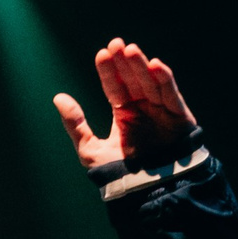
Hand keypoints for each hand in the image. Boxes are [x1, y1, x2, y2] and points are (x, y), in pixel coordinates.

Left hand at [53, 39, 197, 175]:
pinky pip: (172, 95)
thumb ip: (75, 125)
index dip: (109, 70)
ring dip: (141, 66)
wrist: (146, 194)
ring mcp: (161, 111)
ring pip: (151, 83)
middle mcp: (143, 109)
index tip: (102, 53)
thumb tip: (58, 98)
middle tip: (116, 44)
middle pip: (133, 80)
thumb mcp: (90, 151)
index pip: (114, 87)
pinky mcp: (179, 117)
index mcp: (124, 114)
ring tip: (130, 50)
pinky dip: (165, 80)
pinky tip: (155, 65)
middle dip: (124, 62)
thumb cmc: (119, 175)